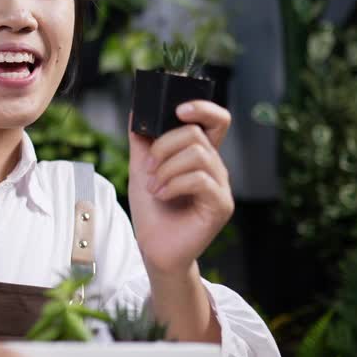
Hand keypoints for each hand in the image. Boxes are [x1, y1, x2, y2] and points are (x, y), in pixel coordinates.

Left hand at [127, 100, 234, 276]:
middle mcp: (214, 167)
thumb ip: (141, 141)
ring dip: (167, 168)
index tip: (178, 109)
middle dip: (164, 146)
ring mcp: (221, 186)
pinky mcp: (221, 205)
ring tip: (154, 187)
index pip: (215, 121)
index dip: (202, 108)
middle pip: (196, 134)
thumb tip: (135, 112)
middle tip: (149, 168)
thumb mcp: (141, 169)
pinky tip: (162, 195)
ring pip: (198, 155)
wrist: (155, 248)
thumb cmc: (152, 211)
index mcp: (199, 155)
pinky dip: (174, 184)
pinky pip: (199, 180)